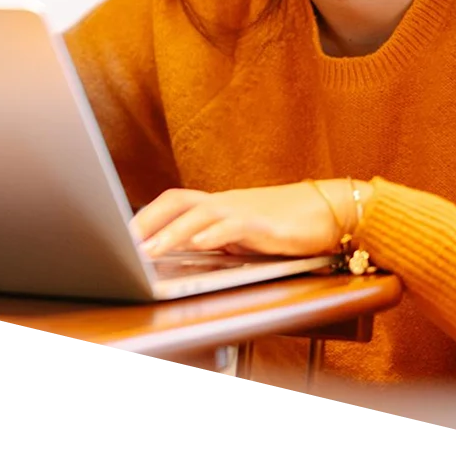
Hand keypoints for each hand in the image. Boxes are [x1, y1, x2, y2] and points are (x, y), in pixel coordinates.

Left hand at [129, 182, 350, 258]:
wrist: (334, 212)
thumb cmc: (290, 226)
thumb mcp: (246, 236)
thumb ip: (219, 241)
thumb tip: (187, 253)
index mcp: (219, 206)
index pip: (173, 203)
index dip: (146, 216)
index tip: (122, 235)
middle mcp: (226, 203)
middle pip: (177, 201)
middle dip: (147, 220)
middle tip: (123, 242)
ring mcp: (244, 211)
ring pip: (199, 214)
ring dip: (170, 232)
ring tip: (147, 251)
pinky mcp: (265, 225)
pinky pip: (233, 226)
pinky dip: (212, 235)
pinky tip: (197, 245)